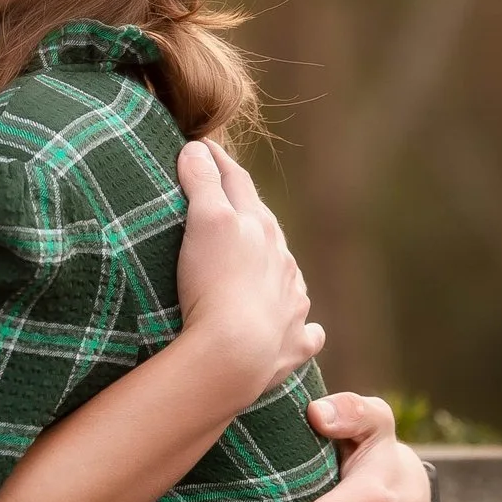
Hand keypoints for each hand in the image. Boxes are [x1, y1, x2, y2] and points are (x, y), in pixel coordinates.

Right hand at [174, 141, 324, 406]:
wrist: (234, 354)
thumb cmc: (214, 283)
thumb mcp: (204, 222)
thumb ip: (202, 182)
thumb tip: (197, 148)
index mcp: (259, 227)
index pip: (237, 183)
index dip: (218, 163)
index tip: (203, 149)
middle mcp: (282, 261)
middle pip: (266, 227)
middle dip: (250, 212)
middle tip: (232, 203)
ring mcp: (291, 304)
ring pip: (289, 276)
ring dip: (275, 266)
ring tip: (261, 265)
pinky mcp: (292, 344)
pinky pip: (305, 332)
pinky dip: (302, 325)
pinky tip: (302, 326)